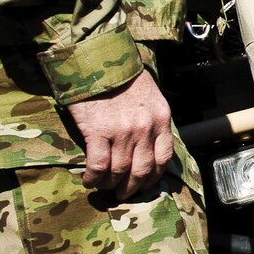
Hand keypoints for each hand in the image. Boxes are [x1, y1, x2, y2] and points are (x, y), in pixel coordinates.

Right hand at [68, 69, 174, 199]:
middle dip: (131, 188)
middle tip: (122, 194)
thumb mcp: (150, 95)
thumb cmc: (122, 76)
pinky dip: (94, 178)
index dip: (153, 177)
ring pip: (120, 172)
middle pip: (142, 170)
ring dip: (111, 185)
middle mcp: (145, 128)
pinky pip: (99, 166)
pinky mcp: (98, 131)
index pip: (164, 158)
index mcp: (161, 118)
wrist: (97, 58)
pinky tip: (89, 181)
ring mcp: (122, 131)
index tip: (144, 184)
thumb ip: (152, 120)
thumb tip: (148, 147)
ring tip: (104, 188)